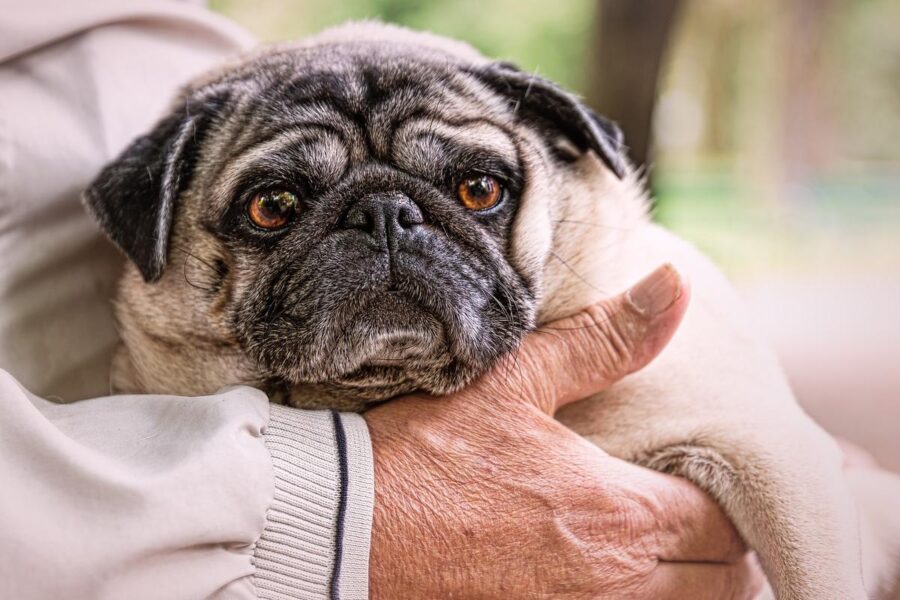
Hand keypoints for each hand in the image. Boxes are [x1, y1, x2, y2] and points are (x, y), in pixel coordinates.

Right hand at [365, 264, 763, 598]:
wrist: (346, 530)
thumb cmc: (427, 453)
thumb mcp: (515, 382)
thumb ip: (605, 341)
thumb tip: (675, 286)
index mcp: (616, 512)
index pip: (723, 523)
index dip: (729, 500)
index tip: (708, 476)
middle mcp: (612, 581)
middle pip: (719, 583)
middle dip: (725, 551)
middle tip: (704, 518)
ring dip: (693, 585)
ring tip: (674, 552)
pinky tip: (616, 577)